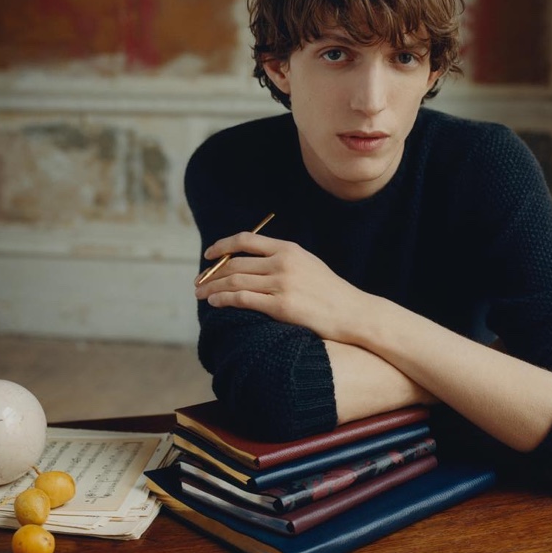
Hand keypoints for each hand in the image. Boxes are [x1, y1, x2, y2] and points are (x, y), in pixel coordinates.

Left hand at [194, 232, 361, 342]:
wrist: (352, 312)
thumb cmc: (329, 291)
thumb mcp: (307, 264)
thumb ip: (282, 258)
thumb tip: (252, 261)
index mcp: (288, 249)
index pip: (245, 240)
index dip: (222, 246)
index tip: (208, 254)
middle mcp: (283, 263)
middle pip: (235, 263)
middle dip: (211, 273)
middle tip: (198, 281)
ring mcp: (281, 284)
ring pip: (234, 282)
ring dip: (212, 288)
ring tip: (200, 294)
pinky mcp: (281, 306)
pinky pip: (243, 300)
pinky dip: (224, 300)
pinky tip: (215, 303)